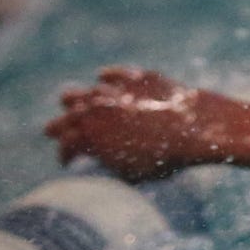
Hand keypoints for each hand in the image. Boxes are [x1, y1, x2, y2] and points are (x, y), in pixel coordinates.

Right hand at [45, 67, 219, 181]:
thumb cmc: (166, 158)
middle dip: (58, 128)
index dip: (65, 156)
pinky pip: (113, 76)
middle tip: (53, 132)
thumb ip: (108, 165)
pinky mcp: (134, 78)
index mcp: (88, 137)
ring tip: (73, 106)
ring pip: (81, 94)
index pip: (65, 146)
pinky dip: (106, 79)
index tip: (67, 162)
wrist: (197, 129)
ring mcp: (112, 92)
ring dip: (75, 102)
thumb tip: (97, 161)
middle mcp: (93, 111)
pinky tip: (103, 82)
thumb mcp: (132, 173)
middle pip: (64, 118)